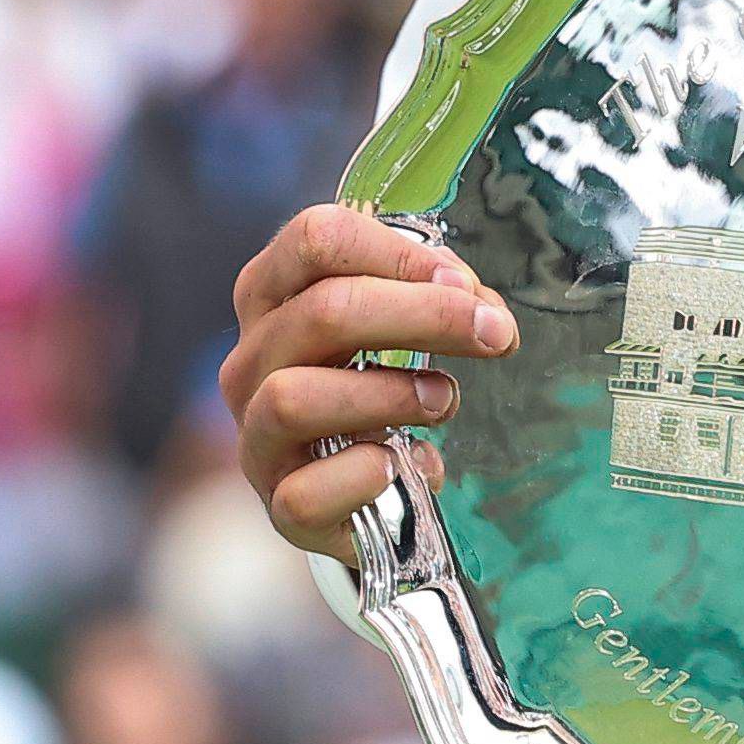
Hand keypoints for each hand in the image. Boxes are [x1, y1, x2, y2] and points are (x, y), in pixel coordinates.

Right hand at [225, 204, 510, 557]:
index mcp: (272, 295)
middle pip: (322, 312)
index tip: (464, 285)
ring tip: (442, 400)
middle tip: (493, 333)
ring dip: (390, 394)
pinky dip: (367, 476)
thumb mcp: (396, 328)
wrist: (354, 490)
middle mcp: (250, 361)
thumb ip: (435, 299)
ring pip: (296, 398)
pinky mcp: (279, 504)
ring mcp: (257, 435)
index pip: (315, 239)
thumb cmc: (375, 390)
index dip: (398, 253)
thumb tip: (480, 308)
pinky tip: (409, 464)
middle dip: (425, 315)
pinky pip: (305, 493)